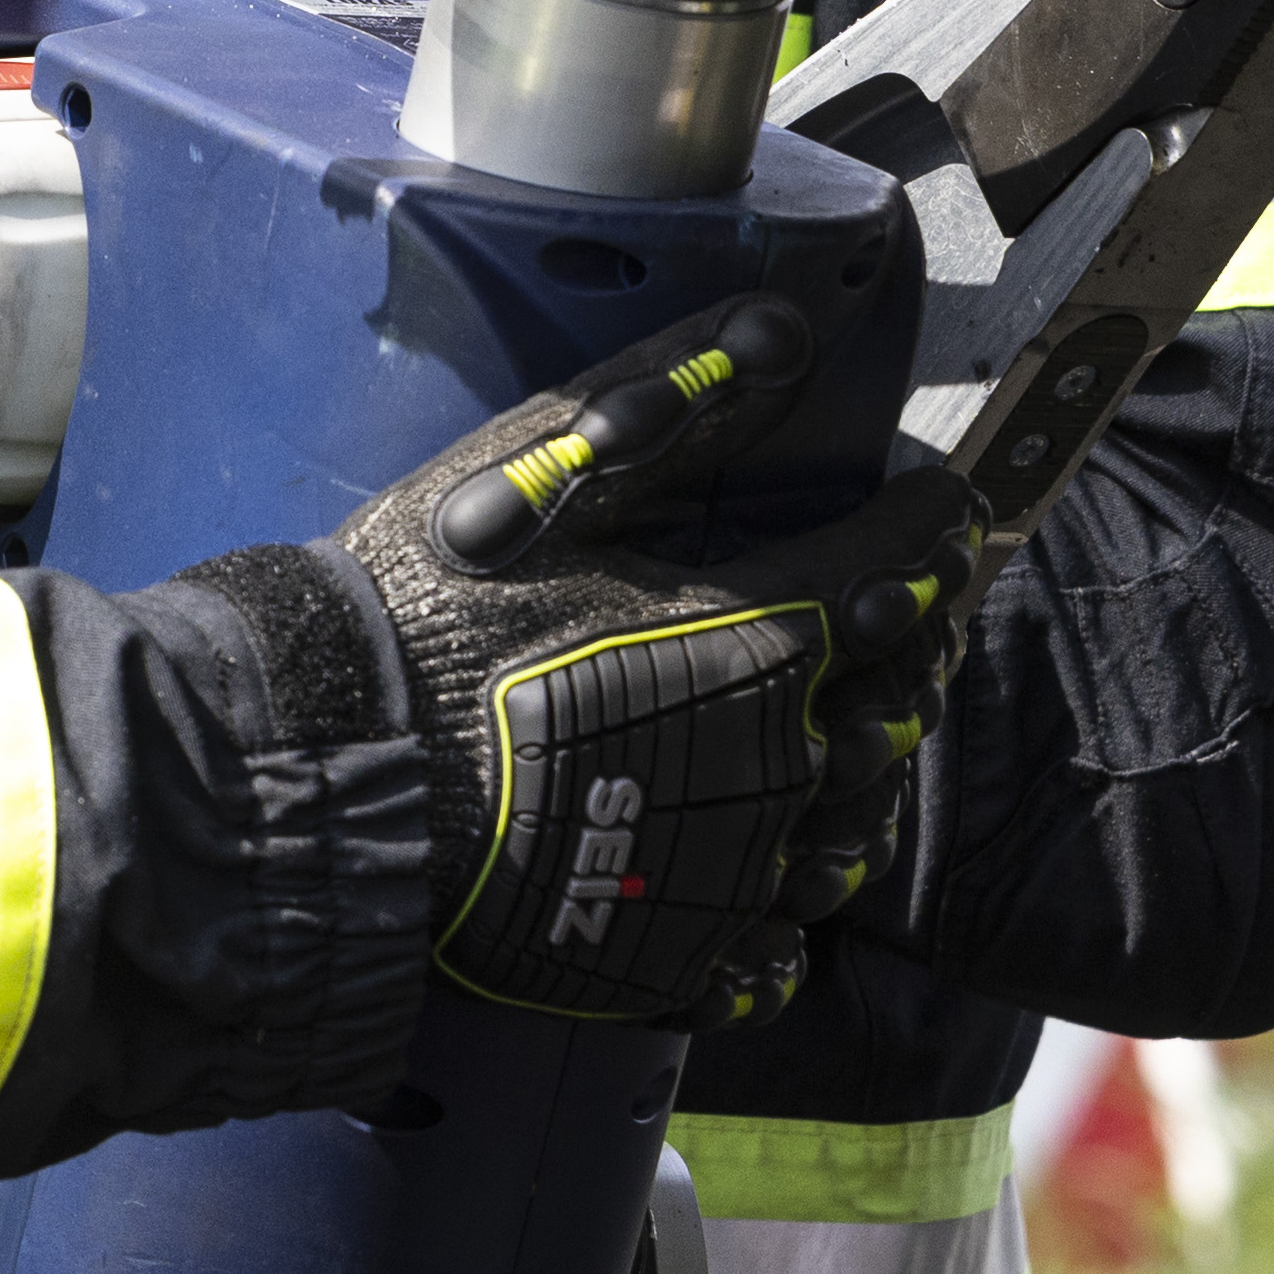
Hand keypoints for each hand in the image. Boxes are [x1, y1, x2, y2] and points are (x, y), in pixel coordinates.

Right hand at [328, 296, 972, 1028]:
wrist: (335, 778)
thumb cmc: (429, 614)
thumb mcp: (539, 480)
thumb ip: (671, 399)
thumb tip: (788, 323)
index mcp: (755, 634)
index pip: (891, 566)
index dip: (929, 525)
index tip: (939, 500)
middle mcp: (773, 755)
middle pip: (896, 696)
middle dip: (911, 640)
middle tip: (900, 606)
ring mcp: (729, 865)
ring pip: (855, 820)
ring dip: (866, 767)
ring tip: (844, 729)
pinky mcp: (674, 950)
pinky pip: (777, 942)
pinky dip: (790, 908)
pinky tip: (769, 872)